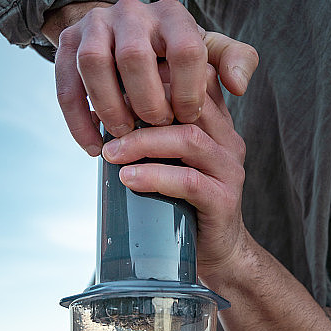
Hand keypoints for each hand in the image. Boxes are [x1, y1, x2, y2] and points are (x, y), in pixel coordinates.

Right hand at [45, 0, 257, 155]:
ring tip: (124, 135)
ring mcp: (95, 24)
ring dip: (110, 107)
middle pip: (134, 56)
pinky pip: (66, 83)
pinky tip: (93, 146)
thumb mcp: (210, 51)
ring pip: (94, 63)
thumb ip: (236, 61)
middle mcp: (132, 12)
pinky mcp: (67, 43)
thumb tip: (238, 86)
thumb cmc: (175, 51)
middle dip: (147, 101)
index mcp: (172, 15)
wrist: (125, 33)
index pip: (185, 48)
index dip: (189, 90)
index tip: (189, 117)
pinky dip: (78, 120)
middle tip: (157, 126)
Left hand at [101, 64, 247, 283]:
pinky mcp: (224, 200)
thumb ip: (153, 136)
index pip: (191, 83)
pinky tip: (130, 178)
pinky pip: (190, 181)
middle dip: (143, 106)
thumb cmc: (186, 203)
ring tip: (111, 153)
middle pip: (189, 104)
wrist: (219, 252)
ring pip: (188, 139)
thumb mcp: (172, 161)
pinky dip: (156, 177)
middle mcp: (228, 141)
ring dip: (143, 142)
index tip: (116, 86)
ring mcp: (229, 170)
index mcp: (216, 126)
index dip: (154, 78)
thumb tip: (101, 115)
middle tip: (106, 120)